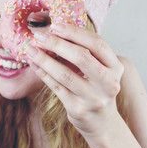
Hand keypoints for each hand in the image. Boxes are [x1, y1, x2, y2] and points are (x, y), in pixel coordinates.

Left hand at [26, 22, 124, 137]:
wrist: (102, 123)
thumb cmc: (96, 88)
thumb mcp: (100, 70)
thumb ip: (86, 53)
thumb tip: (56, 32)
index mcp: (115, 67)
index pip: (97, 44)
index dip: (75, 33)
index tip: (55, 25)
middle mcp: (108, 83)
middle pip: (81, 57)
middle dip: (57, 44)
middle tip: (39, 36)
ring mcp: (94, 98)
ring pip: (65, 75)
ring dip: (45, 59)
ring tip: (31, 49)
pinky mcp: (78, 109)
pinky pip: (57, 88)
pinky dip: (43, 74)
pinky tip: (34, 64)